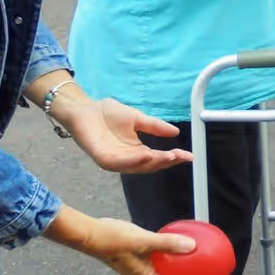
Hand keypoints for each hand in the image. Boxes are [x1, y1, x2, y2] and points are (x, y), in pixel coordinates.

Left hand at [65, 97, 193, 173]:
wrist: (85, 108)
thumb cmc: (107, 114)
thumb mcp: (137, 119)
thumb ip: (155, 127)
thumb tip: (175, 133)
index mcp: (135, 152)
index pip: (157, 158)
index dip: (173, 158)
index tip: (189, 155)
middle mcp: (127, 160)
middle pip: (150, 165)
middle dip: (167, 161)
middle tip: (181, 156)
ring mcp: (115, 161)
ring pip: (137, 166)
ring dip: (153, 162)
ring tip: (169, 157)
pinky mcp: (102, 159)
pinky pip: (120, 163)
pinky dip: (134, 160)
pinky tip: (146, 154)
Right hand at [77, 214, 222, 274]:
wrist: (92, 235)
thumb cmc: (112, 240)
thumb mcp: (143, 240)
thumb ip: (167, 243)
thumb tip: (192, 245)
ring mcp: (145, 272)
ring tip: (205, 264)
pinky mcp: (144, 261)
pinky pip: (166, 264)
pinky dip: (178, 258)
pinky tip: (186, 245)